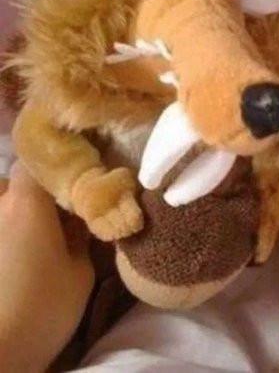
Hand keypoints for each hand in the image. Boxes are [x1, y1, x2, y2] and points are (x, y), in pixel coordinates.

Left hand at [0, 162, 93, 371]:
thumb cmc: (41, 312)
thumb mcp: (80, 272)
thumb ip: (80, 233)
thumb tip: (79, 212)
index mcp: (26, 205)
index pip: (37, 158)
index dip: (57, 160)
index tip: (78, 170)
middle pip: (16, 181)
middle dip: (37, 192)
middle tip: (60, 213)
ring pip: (2, 205)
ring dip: (17, 214)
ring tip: (36, 239)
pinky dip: (7, 233)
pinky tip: (19, 258)